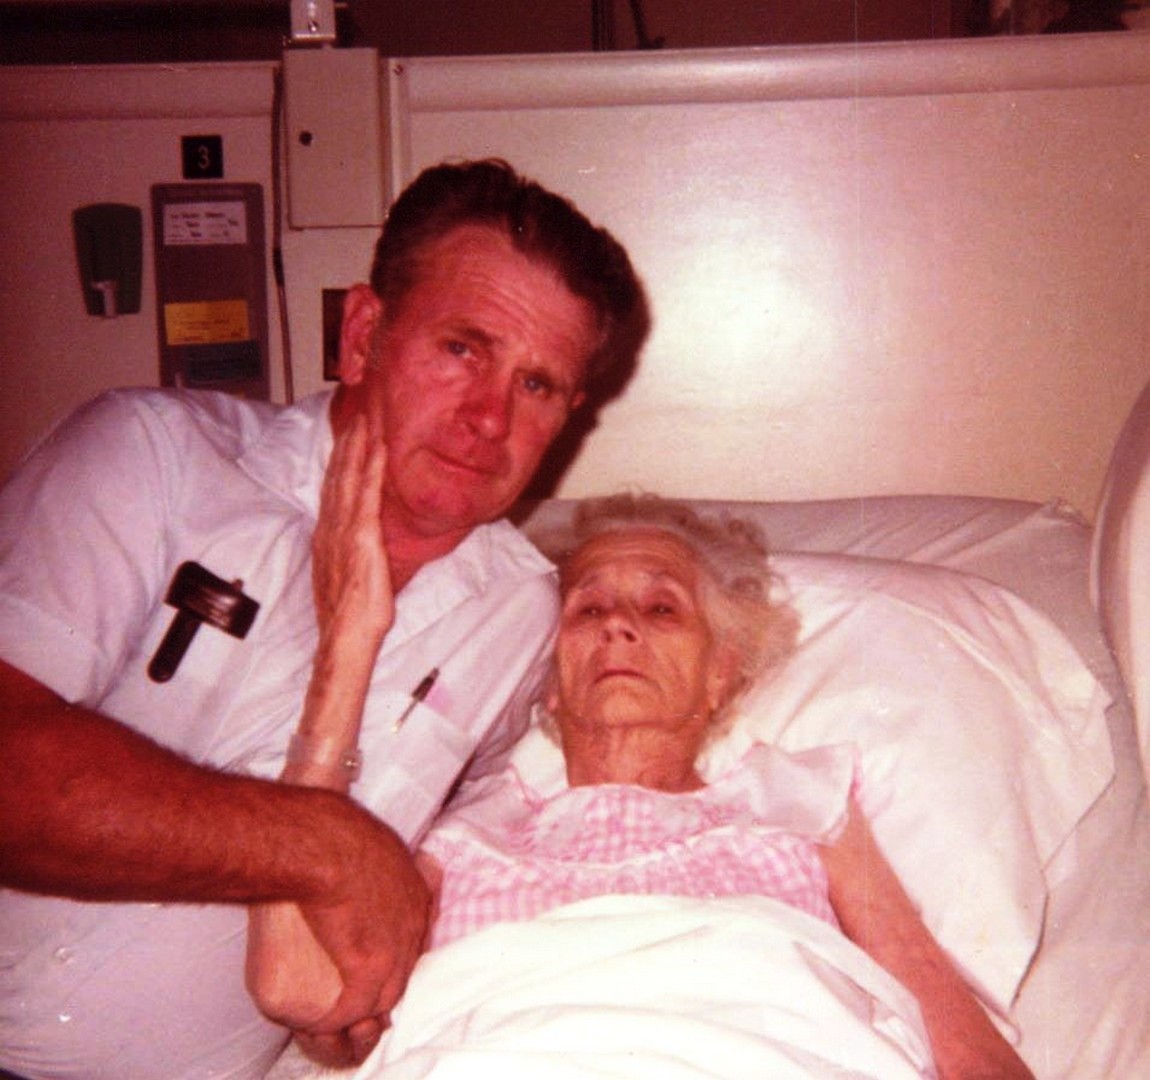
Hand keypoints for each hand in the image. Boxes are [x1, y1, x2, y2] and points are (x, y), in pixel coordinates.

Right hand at [247, 807, 430, 1063]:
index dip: (395, 945)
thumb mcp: (360, 832)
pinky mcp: (369, 964)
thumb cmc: (329, 826)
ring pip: (385, 992)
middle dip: (384, 981)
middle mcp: (413, 918)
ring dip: (362, 1005)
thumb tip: (340, 836)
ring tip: (339, 1013)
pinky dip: (340, 1016)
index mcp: (413, 886)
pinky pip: (358, 1005)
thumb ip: (359, 847)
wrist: (319, 841)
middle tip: (360, 992)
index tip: (374, 950)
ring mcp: (395, 944)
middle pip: (404, 965)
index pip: (415, 928)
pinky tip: (321, 1020)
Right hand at [313, 411, 392, 649]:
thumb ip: (351, 552)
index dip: (340, 459)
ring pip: (349, 478)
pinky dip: (372, 469)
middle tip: (357, 413)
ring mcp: (344, 530)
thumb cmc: (350, 614)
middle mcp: (332, 527)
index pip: (334, 488)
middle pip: (338, 475)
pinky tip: (380, 448)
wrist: (346, 634)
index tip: (348, 435)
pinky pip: (367, 495)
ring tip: (367, 418)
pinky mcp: (361, 538)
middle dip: (347, 442)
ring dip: (358, 445)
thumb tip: (359, 543)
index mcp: (329, 534)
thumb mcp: (347, 574)